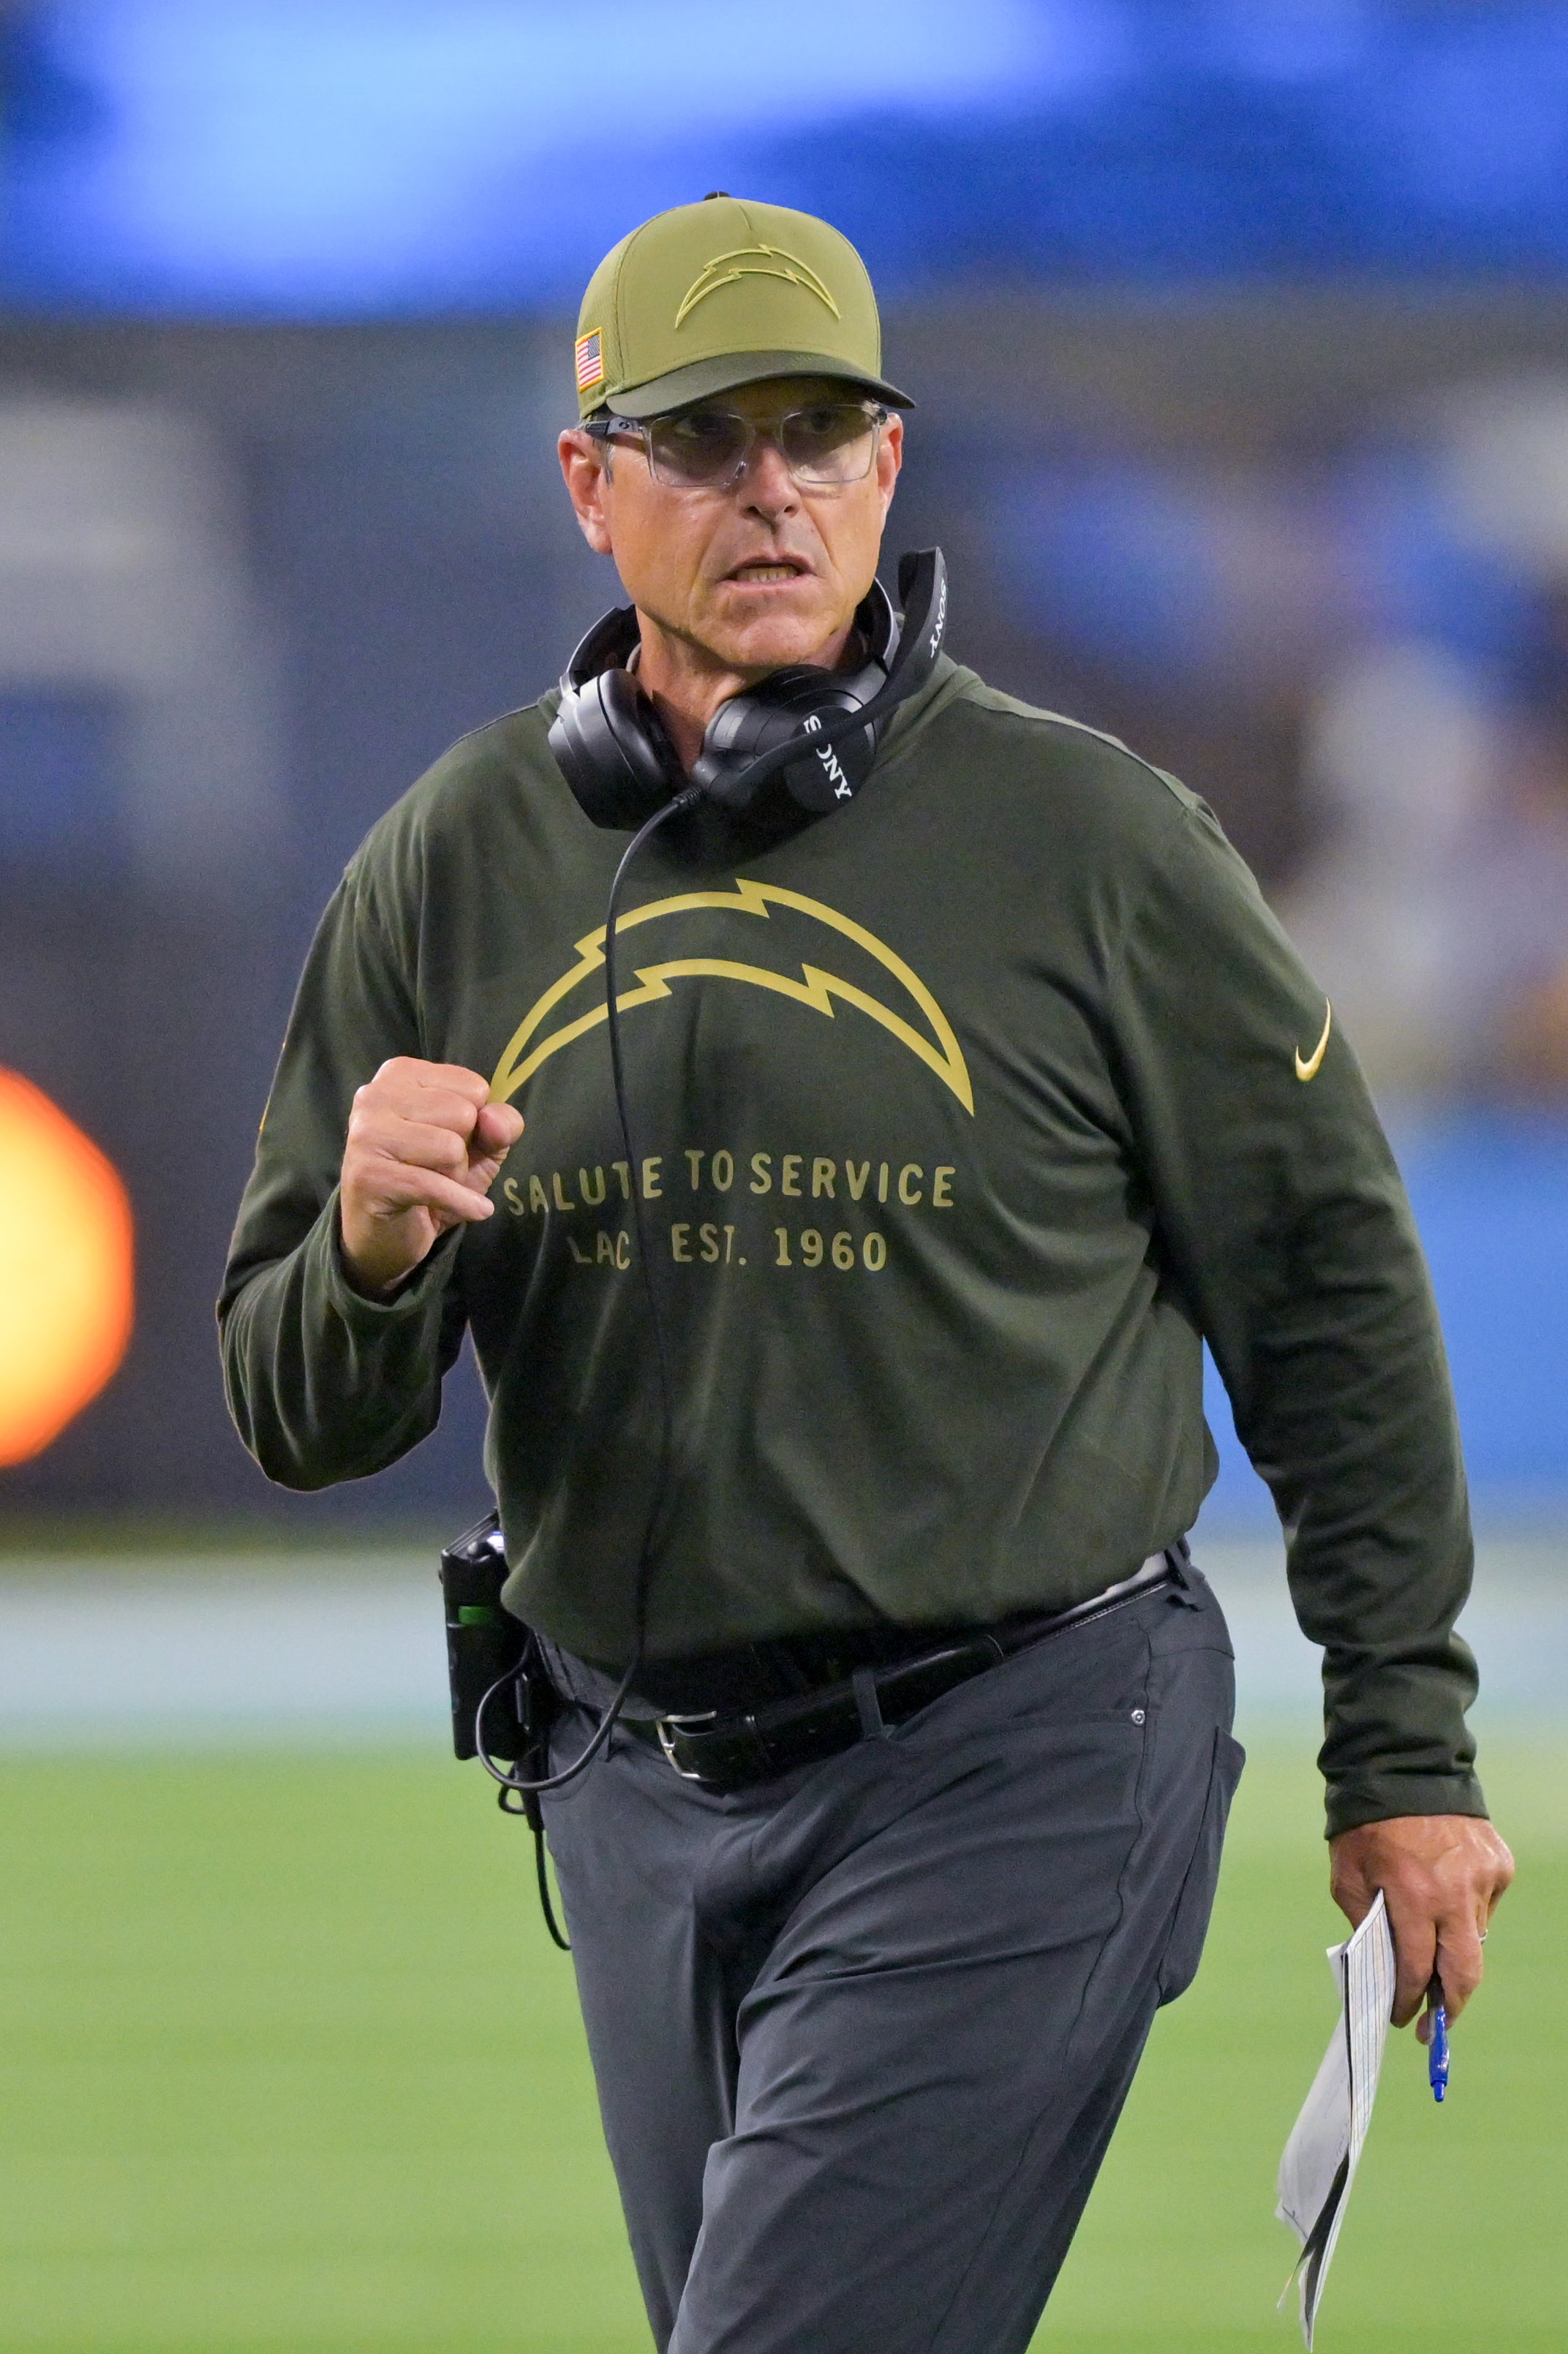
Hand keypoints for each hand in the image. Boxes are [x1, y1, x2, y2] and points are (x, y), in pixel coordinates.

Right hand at [339, 1058, 523, 1297]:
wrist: (386, 1233)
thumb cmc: (431, 1177)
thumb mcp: (480, 1146)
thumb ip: (500, 1124)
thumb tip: (494, 1119)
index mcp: (401, 1074)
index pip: (474, 1087)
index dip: (475, 1123)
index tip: (445, 1137)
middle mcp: (375, 1094)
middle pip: (462, 1114)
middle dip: (463, 1150)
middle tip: (435, 1166)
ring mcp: (366, 1133)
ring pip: (450, 1148)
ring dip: (454, 1176)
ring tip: (431, 1183)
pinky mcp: (367, 1175)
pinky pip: (434, 1185)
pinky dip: (461, 1203)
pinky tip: (468, 1210)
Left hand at [1329, 1814, 1513, 2035]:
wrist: (1404, 1767)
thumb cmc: (1366, 1824)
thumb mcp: (1347, 1874)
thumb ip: (1364, 1922)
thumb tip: (1384, 1965)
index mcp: (1413, 1896)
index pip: (1418, 1969)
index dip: (1410, 2000)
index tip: (1402, 2018)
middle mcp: (1455, 1893)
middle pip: (1464, 1971)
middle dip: (1450, 2005)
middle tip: (1436, 2026)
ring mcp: (1484, 1879)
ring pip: (1474, 1938)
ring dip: (1453, 1952)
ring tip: (1432, 1954)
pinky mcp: (1499, 1865)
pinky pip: (1485, 1906)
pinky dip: (1465, 1912)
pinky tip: (1445, 1899)